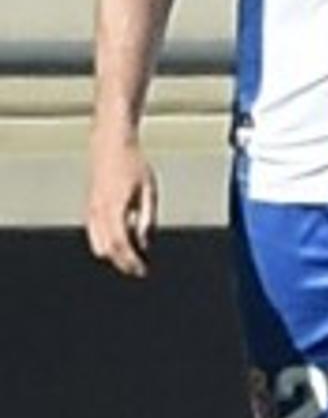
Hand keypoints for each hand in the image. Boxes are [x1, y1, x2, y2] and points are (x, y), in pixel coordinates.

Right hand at [84, 133, 154, 279]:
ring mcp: (90, 209)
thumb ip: (147, 219)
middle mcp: (97, 211)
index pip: (119, 245)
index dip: (130, 262)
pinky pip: (94, 233)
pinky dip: (106, 241)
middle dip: (121, 261)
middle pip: (105, 249)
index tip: (141, 271)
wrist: (110, 145)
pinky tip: (123, 238)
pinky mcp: (88, 206)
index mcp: (114, 208)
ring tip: (134, 254)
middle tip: (138, 267)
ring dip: (113, 252)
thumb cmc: (132, 164)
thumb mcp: (149, 191)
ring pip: (96, 243)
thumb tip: (145, 243)